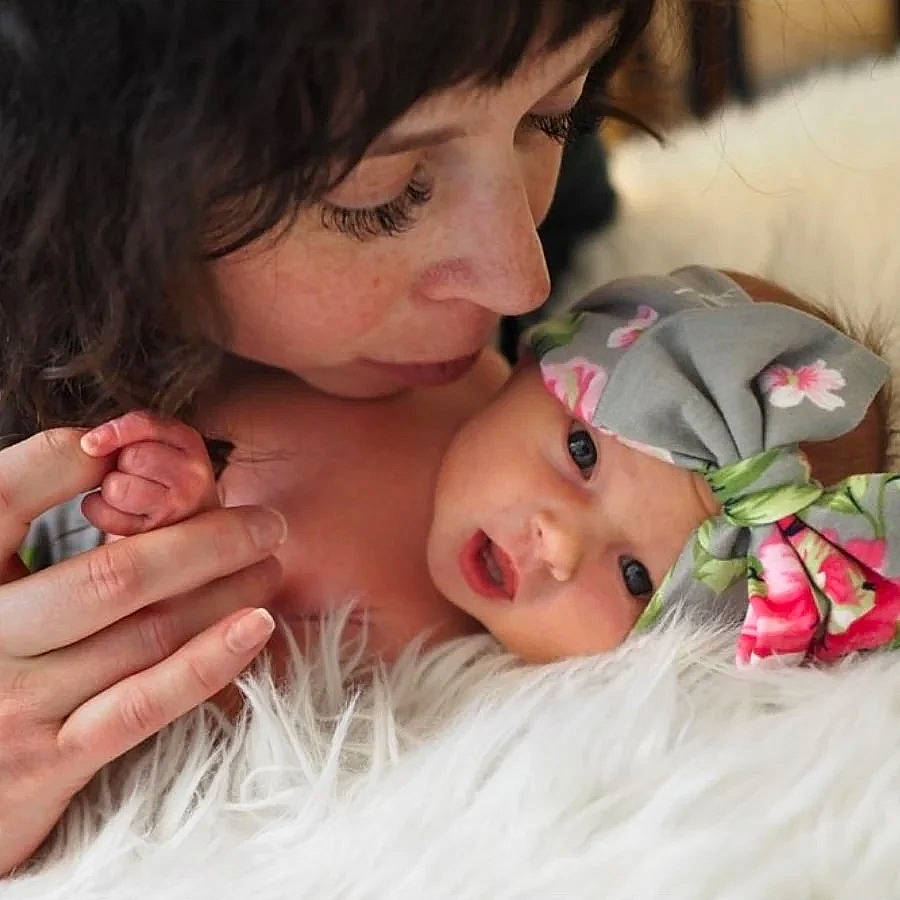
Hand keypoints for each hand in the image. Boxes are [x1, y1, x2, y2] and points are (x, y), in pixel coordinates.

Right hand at [0, 427, 285, 874]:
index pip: (6, 494)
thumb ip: (16, 521)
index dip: (66, 461)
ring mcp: (17, 703)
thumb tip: (102, 454)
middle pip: (114, 574)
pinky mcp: (49, 763)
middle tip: (266, 524)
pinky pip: (144, 703)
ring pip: (146, 632)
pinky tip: (256, 626)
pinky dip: (208, 660)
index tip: (125, 453)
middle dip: (207, 541)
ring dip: (224, 591)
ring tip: (269, 564)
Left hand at [80, 411, 219, 536]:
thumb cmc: (159, 480)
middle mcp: (194, 473)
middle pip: (132, 456)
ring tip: (128, 496)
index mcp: (189, 442)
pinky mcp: (159, 531)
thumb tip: (89, 444)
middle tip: (132, 475)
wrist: (188, 528)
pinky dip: (103, 514)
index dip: (113, 432)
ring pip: (118, 487)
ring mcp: (181, 505)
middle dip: (120, 465)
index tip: (92, 443)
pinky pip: (108, 515)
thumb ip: (131, 433)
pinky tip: (123, 515)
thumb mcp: (155, 444)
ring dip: (111, 491)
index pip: (146, 425)